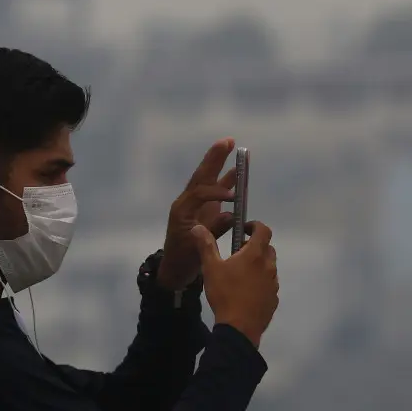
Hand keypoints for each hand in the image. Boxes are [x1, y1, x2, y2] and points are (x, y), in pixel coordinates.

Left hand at [157, 138, 237, 290]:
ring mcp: (195, 205)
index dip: (216, 192)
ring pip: (208, 179)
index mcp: (182, 210)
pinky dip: (225, 181)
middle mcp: (187, 202)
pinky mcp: (203, 209)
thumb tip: (232, 215)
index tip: (232, 197)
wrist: (175, 269)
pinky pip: (214, 191)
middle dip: (214, 158)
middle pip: (202, 176)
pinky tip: (236, 172)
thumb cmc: (184, 259)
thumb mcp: (197, 247)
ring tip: (231, 145)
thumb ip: (214, 230)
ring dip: (219, 163)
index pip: (200, 193)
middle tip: (227, 141)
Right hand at [192, 221, 278, 348]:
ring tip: (241, 274)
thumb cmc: (225, 294)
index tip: (243, 229)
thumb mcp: (211, 268)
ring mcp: (273, 284)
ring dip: (258, 264)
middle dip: (255, 246)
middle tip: (238, 252)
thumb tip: (198, 227)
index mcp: (255, 255)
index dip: (255, 225)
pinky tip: (247, 292)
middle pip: (268, 248)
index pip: (264, 230)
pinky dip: (261, 282)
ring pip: (269, 267)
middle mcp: (269, 266)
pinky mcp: (274, 299)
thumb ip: (206, 245)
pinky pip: (269, 284)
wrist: (239, 328)